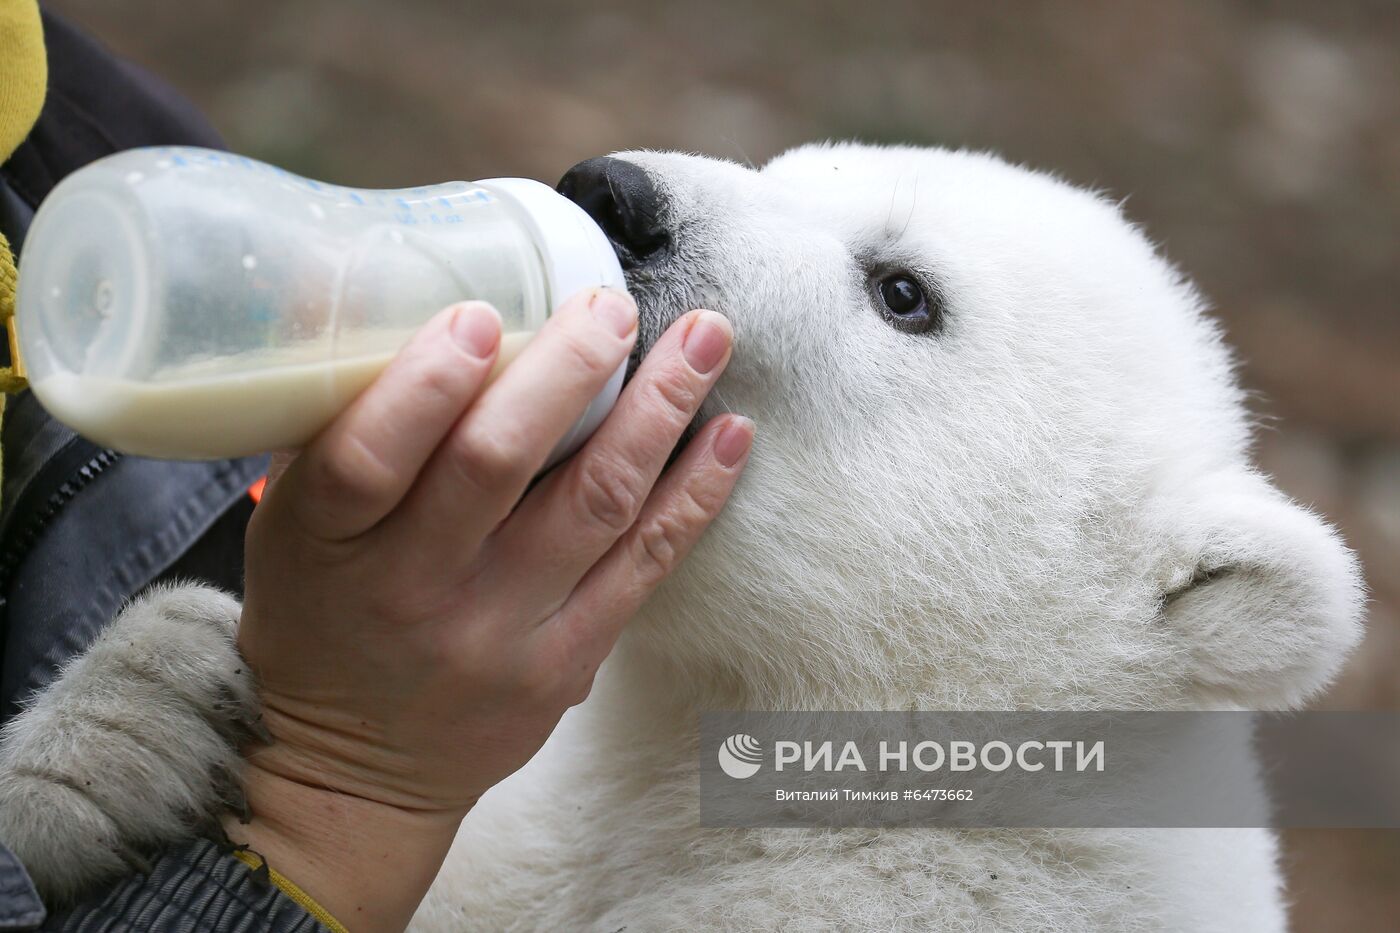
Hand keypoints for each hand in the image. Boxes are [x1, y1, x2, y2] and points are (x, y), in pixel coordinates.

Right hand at [227, 288, 750, 929]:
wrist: (355, 768)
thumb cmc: (323, 618)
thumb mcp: (289, 526)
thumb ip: (335, 428)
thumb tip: (374, 292)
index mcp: (326, 543)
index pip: (365, 460)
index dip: (424, 386)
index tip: (482, 315)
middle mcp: (413, 588)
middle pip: (494, 467)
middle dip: (567, 373)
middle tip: (615, 307)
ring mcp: (499, 631)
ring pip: (592, 505)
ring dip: (659, 411)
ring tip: (706, 338)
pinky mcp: (566, 662)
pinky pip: (645, 566)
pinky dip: (696, 494)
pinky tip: (731, 434)